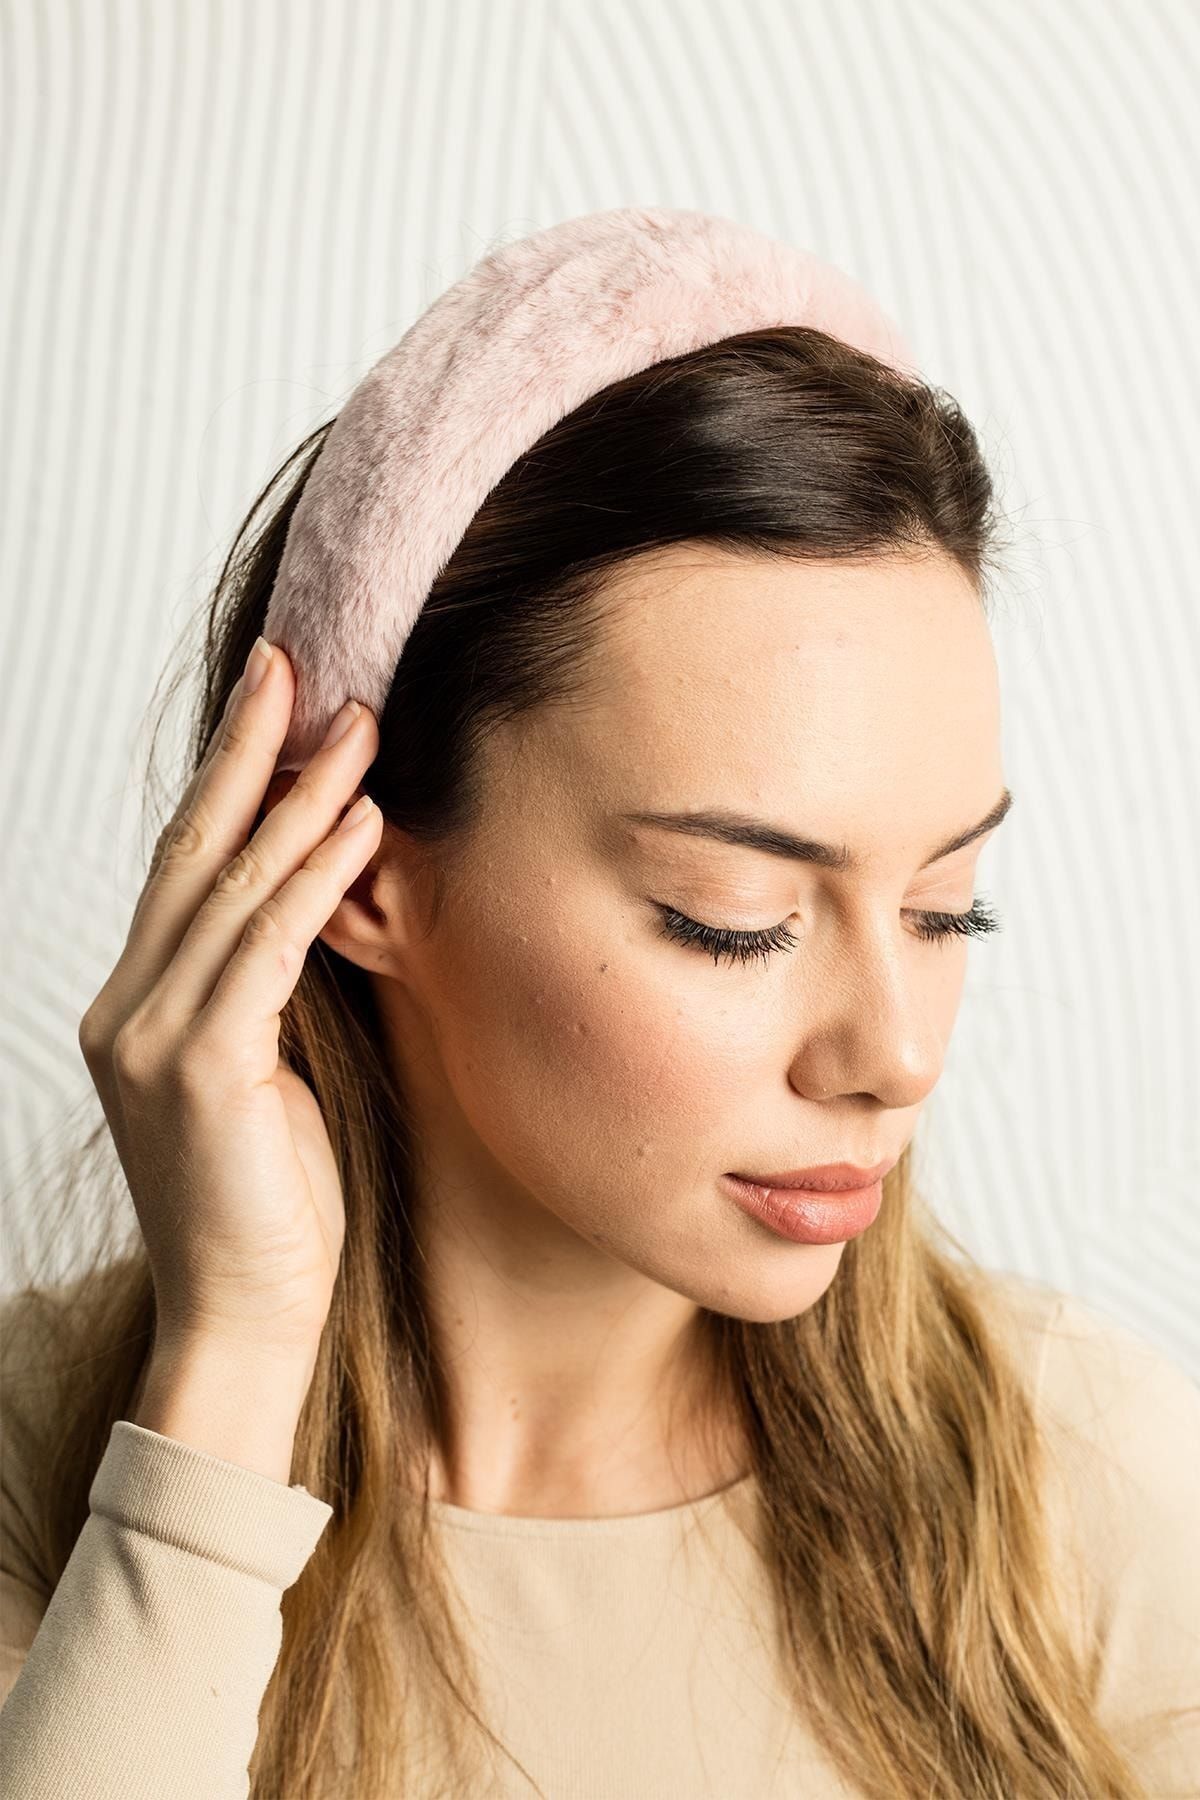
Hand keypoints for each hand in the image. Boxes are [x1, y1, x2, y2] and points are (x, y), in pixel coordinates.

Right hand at [78, 639, 382, 1356]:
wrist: (243, 1318)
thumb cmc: (272, 1203)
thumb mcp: (271, 1072)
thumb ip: (273, 987)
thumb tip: (325, 900)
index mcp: (140, 1006)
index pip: (184, 867)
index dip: (230, 778)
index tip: (277, 700)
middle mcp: (131, 1009)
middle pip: (191, 850)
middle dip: (249, 749)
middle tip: (298, 661)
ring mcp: (154, 1037)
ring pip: (231, 886)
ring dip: (301, 797)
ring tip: (358, 723)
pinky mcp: (202, 1069)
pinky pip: (267, 947)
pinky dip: (314, 878)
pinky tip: (359, 823)